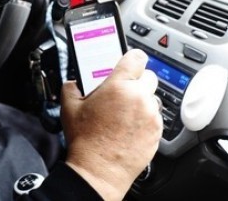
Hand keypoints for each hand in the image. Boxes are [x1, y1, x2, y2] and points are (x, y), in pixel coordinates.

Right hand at [61, 49, 162, 200]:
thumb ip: (71, 87)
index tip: (129, 63)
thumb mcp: (70, 108)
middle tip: (123, 92)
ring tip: (125, 114)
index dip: (132, 58)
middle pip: (148, 76)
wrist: (99, 170)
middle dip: (137, 82)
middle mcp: (139, 97)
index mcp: (119, 85)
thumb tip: (72, 83)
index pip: (136, 57)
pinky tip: (130, 127)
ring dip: (142, 101)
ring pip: (152, 98)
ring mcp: (150, 115)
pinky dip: (146, 119)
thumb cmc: (86, 141)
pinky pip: (155, 117)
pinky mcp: (157, 131)